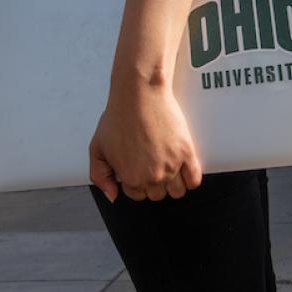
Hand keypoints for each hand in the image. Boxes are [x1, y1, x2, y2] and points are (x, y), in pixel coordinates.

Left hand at [89, 86, 201, 201]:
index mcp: (131, 177)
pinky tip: (182, 169)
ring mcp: (172, 166)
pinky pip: (194, 181)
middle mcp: (152, 176)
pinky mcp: (187, 154)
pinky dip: (190, 179)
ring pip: (176, 191)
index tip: (136, 168)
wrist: (140, 95)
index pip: (136, 194)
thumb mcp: (97, 148)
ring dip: (171, 182)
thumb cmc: (119, 117)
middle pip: (157, 194)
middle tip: (149, 162)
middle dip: (152, 182)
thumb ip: (100, 176)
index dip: (135, 181)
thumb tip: (113, 196)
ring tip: (165, 166)